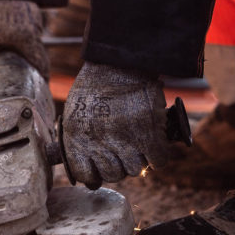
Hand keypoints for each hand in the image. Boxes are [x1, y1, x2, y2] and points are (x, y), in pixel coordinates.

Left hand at [61, 62, 170, 188]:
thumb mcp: (76, 110)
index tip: (102, 166)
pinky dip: (158, 154)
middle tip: (124, 148)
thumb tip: (85, 174)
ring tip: (139, 140)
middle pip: (114, 175)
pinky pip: (157, 160)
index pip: (85, 175)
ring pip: (136, 169)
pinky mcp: (148, 132)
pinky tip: (154, 142)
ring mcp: (124, 139)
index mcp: (77, 137)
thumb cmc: (97, 84)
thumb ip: (79, 139)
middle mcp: (99, 142)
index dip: (96, 173)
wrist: (121, 60)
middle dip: (120, 164)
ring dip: (139, 158)